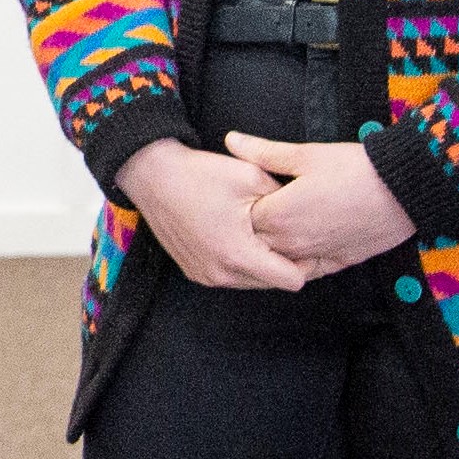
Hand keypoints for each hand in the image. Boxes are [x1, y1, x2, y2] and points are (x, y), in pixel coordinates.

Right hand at [114, 138, 309, 291]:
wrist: (151, 174)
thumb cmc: (200, 174)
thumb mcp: (253, 177)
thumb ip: (285, 202)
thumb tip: (308, 217)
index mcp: (238, 254)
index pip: (292, 280)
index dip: (307, 262)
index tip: (308, 240)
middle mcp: (220, 273)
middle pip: (273, 284)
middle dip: (285, 262)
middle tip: (290, 235)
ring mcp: (204, 275)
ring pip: (252, 282)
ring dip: (263, 263)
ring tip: (265, 234)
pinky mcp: (194, 271)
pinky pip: (231, 276)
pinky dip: (241, 262)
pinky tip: (242, 237)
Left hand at [222, 131, 417, 276]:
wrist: (405, 191)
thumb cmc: (356, 168)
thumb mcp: (306, 155)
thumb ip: (263, 152)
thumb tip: (231, 139)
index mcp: (277, 215)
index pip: (240, 217)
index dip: (240, 203)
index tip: (243, 192)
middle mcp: (290, 243)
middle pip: (254, 242)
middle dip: (250, 228)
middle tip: (255, 209)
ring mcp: (312, 256)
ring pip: (276, 260)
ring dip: (270, 248)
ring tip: (275, 228)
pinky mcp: (334, 264)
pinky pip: (303, 271)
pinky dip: (294, 263)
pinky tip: (294, 250)